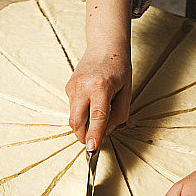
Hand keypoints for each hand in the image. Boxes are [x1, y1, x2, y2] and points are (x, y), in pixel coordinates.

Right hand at [65, 0, 132, 150]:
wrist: (105, 46)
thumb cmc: (119, 68)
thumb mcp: (126, 93)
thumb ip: (118, 115)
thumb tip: (106, 132)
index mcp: (101, 87)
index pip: (97, 117)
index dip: (94, 135)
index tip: (92, 149)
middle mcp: (84, 86)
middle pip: (76, 121)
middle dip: (83, 136)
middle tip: (92, 142)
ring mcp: (73, 86)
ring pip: (73, 116)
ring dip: (83, 124)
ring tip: (97, 116)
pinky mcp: (68, 87)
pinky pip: (73, 107)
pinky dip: (82, 112)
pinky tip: (92, 102)